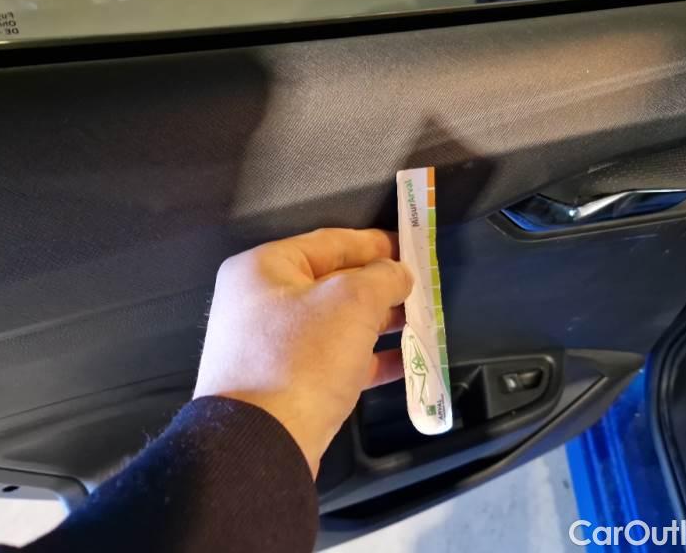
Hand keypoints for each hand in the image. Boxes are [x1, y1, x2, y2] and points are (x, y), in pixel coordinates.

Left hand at [193, 228, 412, 475]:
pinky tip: (407, 360)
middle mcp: (262, 303)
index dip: (375, 242)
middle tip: (423, 287)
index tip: (412, 246)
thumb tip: (398, 272)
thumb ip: (382, 276)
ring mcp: (273, 347)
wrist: (262, 444)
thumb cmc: (302, 356)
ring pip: (337, 324)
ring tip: (422, 321)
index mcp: (264, 269)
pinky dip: (369, 358)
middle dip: (381, 286)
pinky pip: (336, 361)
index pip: (330, 242)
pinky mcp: (288, 385)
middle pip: (333, 283)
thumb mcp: (351, 302)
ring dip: (380, 322)